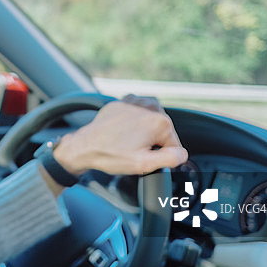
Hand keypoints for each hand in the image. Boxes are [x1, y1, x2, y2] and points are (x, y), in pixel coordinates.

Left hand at [52, 95, 187, 176]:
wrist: (85, 146)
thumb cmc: (110, 155)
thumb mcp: (144, 165)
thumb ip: (170, 159)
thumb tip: (182, 154)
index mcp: (159, 121)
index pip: (173, 144)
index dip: (160, 156)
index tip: (144, 158)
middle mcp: (150, 106)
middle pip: (162, 132)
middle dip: (152, 143)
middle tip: (133, 151)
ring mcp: (136, 101)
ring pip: (150, 122)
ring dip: (143, 132)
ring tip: (127, 142)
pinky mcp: (123, 102)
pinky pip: (136, 114)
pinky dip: (133, 123)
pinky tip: (123, 133)